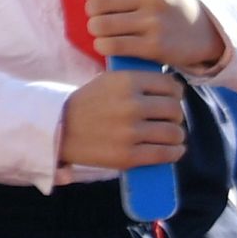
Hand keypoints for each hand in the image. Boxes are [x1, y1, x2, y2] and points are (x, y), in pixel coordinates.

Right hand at [57, 70, 189, 171]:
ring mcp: (130, 132)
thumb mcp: (109, 80)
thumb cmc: (88, 104)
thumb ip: (139, 80)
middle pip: (174, 110)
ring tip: (171, 136)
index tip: (172, 100)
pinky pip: (165, 154)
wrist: (60, 130)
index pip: (171, 86)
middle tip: (169, 120)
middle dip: (175, 115)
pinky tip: (174, 150)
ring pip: (174, 133)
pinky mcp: (128, 156)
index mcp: (127, 82)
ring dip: (176, 135)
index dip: (176, 93)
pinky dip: (175, 152)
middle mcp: (131, 105)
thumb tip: (174, 89)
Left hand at [76, 0, 225, 72]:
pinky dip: (101, 45)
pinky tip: (107, 43)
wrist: (200, 32)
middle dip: (91, 11)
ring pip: (100, 25)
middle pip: (98, 2)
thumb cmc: (166, 3)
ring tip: (102, 29)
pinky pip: (110, 45)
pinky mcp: (154, 46)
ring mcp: (155, 21)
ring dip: (95, 29)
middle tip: (98, 15)